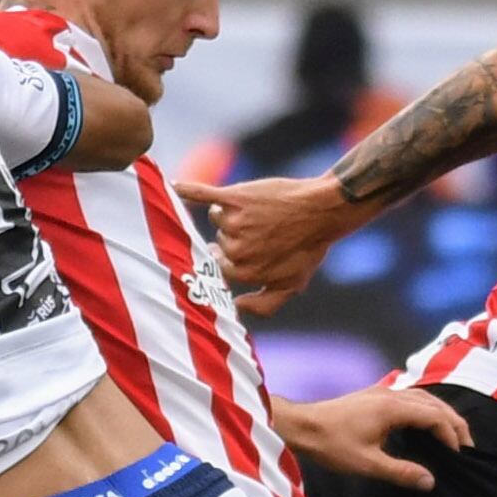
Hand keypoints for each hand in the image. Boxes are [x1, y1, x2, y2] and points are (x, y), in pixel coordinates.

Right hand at [171, 174, 370, 315]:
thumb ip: (263, 305)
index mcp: (244, 272)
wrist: (323, 210)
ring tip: (259, 213)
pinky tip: (174, 186)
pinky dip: (189, 191)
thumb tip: (235, 309)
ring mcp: (234, 222)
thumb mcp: (291, 285)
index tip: (238, 249)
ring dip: (232, 213)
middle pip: (218, 241)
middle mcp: (236, 249)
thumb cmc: (307, 249)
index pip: (219, 267)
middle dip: (233, 236)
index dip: (227, 257)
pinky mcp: (235, 197)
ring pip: (217, 217)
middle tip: (259, 230)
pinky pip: (204, 195)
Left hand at [275, 386, 471, 490]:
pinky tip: (426, 421)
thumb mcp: (367, 464)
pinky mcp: (375, 396)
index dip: (451, 434)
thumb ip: (401, 472)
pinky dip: (427, 408)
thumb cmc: (331, 445)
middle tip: (467, 445)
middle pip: (434, 403)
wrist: (302, 426)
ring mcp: (383, 392)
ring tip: (453, 434)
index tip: (459, 455)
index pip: (435, 416)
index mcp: (393, 408)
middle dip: (454, 423)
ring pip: (424, 397)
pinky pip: (411, 396)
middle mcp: (392, 394)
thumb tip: (430, 481)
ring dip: (442, 414)